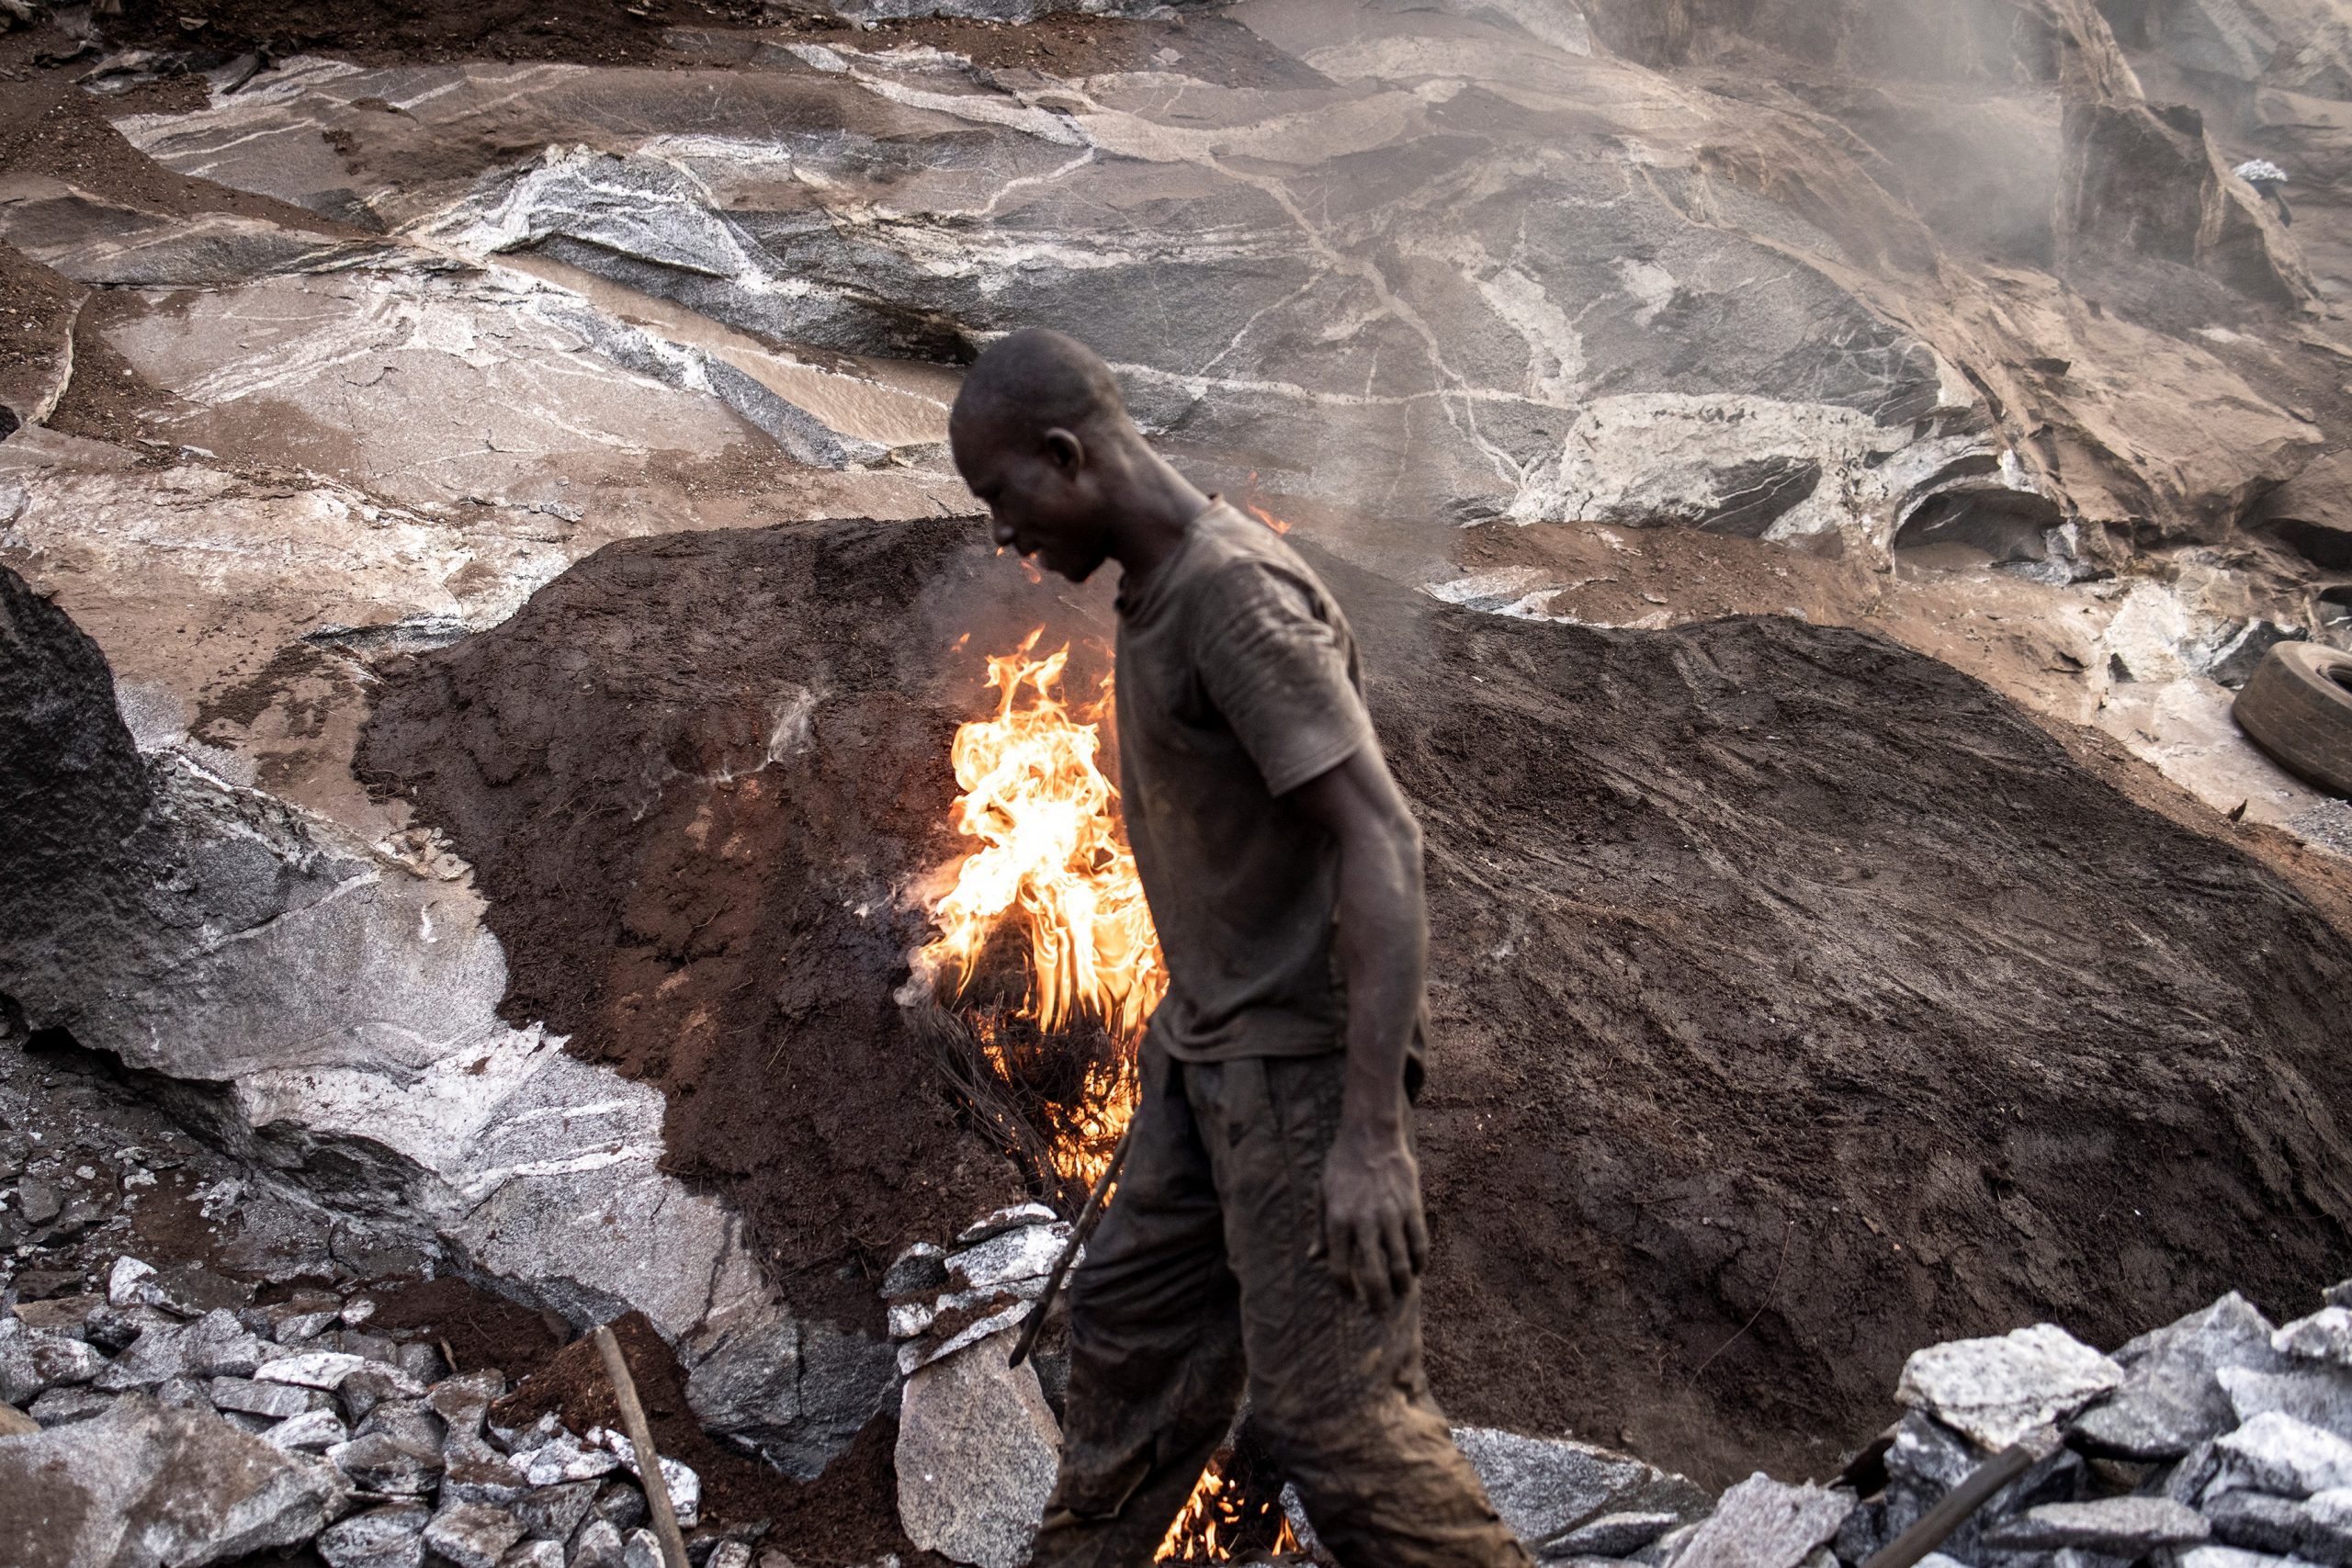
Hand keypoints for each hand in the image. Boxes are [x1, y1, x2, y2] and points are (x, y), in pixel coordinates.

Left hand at [1318, 1120, 1429, 1313]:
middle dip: (1377, 1301)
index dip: (1345, 1291)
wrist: (1371, 1134)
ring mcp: (1391, 1215)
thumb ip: (1320, 1230)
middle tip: (1379, 1313)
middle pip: (1373, 1275)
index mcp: (1338, 1220)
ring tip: (1399, 1296)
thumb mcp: (1322, 1194)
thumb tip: (1314, 1260)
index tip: (1351, 1298)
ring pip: (1401, 1265)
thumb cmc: (1341, 1165)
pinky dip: (1420, 1263)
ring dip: (1401, 1288)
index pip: (1340, 1269)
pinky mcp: (1412, 1207)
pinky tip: (1416, 1271)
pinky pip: (1419, 1244)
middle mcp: (1364, 1221)